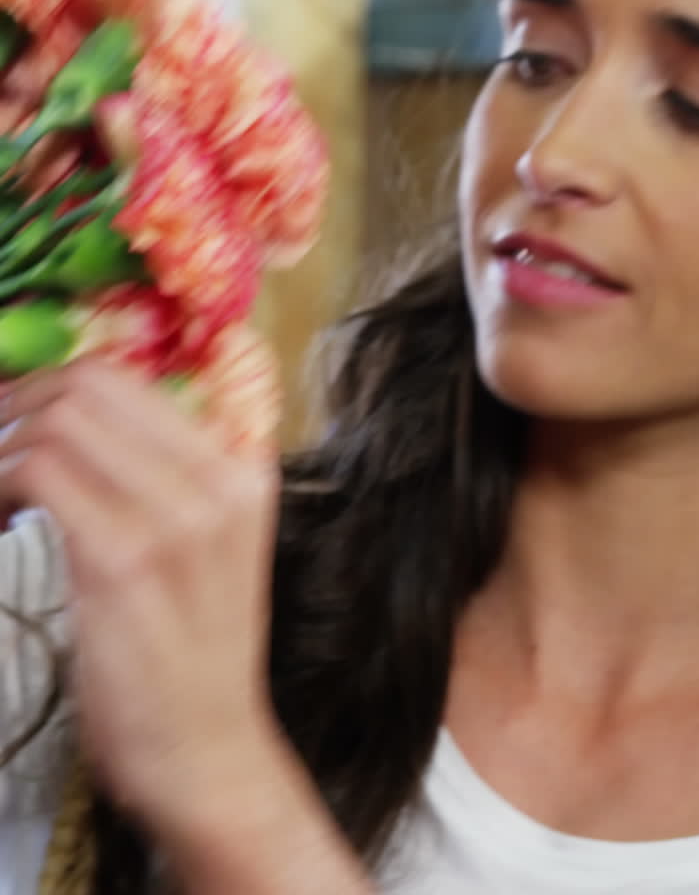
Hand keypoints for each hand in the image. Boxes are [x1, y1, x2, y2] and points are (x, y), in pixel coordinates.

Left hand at [0, 359, 281, 842]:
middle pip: (90, 385)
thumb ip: (173, 475)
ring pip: (60, 423)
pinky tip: (0, 521)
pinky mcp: (126, 562)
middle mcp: (218, 479)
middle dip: (19, 405)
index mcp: (241, 466)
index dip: (55, 383)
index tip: (17, 413)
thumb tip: (79, 411)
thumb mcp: (213, 545)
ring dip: (4, 446)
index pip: (131, 377)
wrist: (208, 754)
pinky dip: (1, 484)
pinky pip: (42, 477)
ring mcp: (176, 518)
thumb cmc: (194, 654)